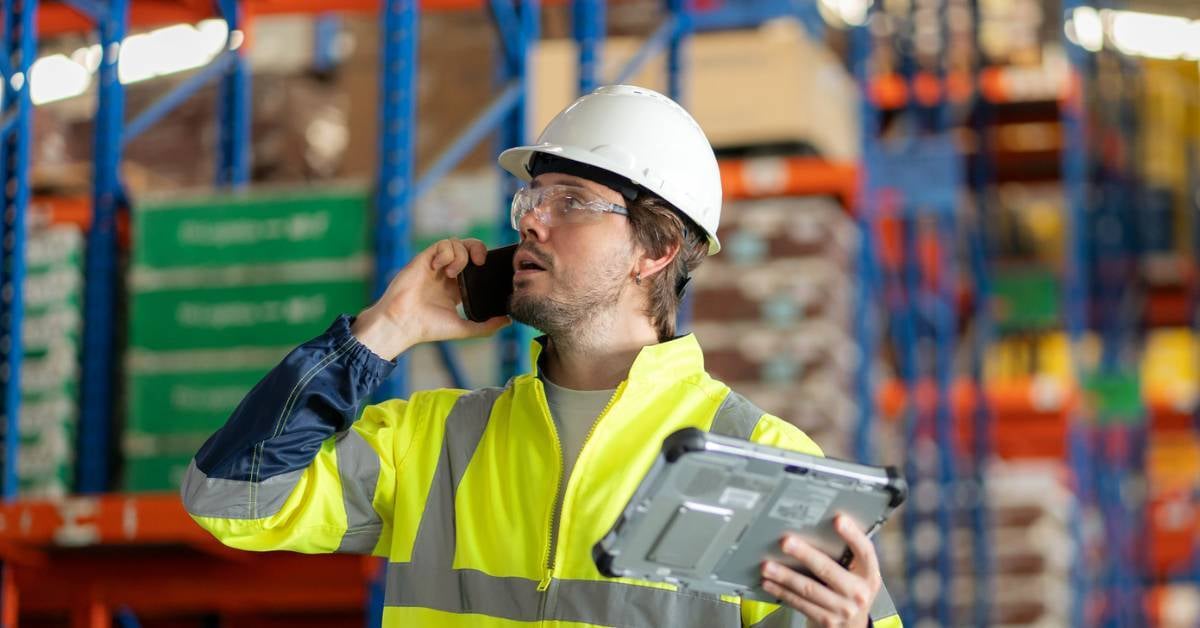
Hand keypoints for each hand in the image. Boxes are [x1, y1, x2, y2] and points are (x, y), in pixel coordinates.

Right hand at [351, 238, 510, 359]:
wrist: (402, 324)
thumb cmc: (427, 328)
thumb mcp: (463, 328)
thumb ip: (486, 326)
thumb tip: (508, 321)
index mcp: (456, 287)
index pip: (474, 265)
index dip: (484, 261)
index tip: (489, 270)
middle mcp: (446, 273)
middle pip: (467, 247)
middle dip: (477, 249)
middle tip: (480, 262)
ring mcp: (435, 265)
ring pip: (455, 243)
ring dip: (460, 255)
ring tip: (453, 274)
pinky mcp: (424, 259)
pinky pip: (441, 244)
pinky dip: (446, 252)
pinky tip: (440, 268)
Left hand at [760, 515, 880, 627]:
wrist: (851, 627)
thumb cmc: (850, 592)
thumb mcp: (857, 575)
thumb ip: (844, 555)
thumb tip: (814, 528)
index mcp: (869, 575)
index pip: (865, 552)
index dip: (853, 535)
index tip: (838, 519)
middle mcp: (859, 593)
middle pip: (828, 570)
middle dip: (805, 554)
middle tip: (786, 542)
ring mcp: (843, 609)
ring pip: (809, 589)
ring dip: (785, 576)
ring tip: (768, 565)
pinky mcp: (826, 621)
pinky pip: (800, 603)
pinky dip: (782, 592)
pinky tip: (769, 583)